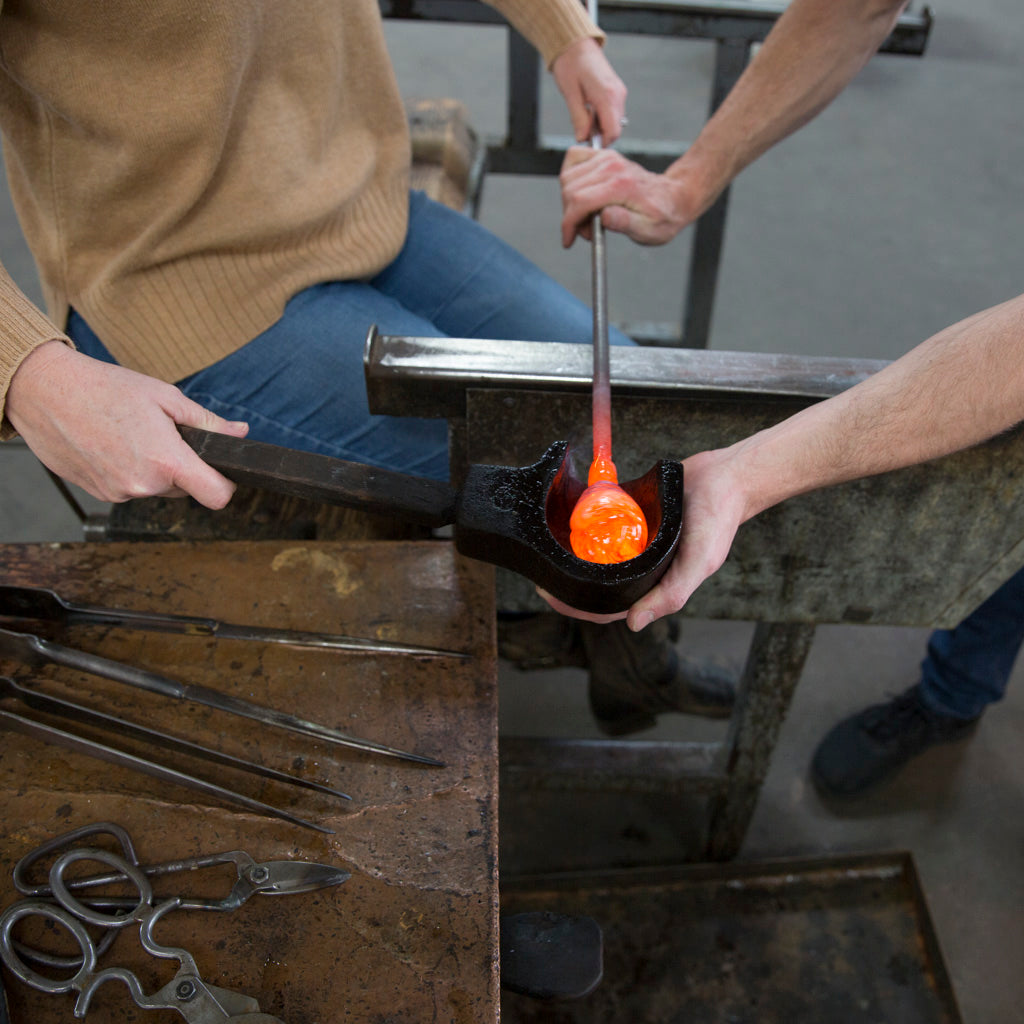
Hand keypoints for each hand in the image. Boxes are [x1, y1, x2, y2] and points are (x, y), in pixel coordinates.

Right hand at [6, 341, 248, 507]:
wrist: (45, 392)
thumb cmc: (103, 389)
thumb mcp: (166, 398)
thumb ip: (207, 422)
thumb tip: (239, 433)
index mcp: (165, 462)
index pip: (216, 496)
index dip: (225, 484)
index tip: (221, 471)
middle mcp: (143, 485)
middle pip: (185, 489)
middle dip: (181, 466)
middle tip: (161, 434)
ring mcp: (118, 493)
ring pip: (156, 488)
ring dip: (153, 468)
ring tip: (131, 435)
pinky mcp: (99, 494)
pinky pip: (130, 487)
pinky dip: (129, 470)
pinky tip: (113, 444)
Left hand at [538, 447, 746, 629]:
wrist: (727, 477)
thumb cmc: (718, 522)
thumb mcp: (698, 562)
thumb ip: (670, 594)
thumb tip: (633, 625)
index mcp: (656, 584)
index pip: (611, 607)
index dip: (579, 607)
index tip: (550, 595)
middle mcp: (645, 567)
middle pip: (600, 584)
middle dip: (570, 584)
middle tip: (541, 573)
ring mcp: (638, 542)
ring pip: (601, 557)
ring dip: (576, 557)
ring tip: (549, 551)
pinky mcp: (635, 518)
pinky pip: (606, 527)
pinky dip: (589, 528)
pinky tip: (569, 523)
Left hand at [551, 37, 626, 145]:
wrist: (575, 45)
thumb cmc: (570, 64)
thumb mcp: (570, 94)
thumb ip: (578, 118)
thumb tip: (582, 138)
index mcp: (606, 95)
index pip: (612, 131)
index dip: (601, 143)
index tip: (589, 146)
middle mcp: (617, 94)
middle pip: (616, 129)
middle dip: (601, 136)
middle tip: (583, 131)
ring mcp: (619, 92)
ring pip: (615, 122)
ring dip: (601, 127)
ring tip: (584, 117)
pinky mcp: (616, 91)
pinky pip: (614, 113)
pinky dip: (603, 118)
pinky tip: (590, 111)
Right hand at [560, 147, 711, 247]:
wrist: (675, 197)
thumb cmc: (663, 216)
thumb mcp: (648, 230)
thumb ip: (625, 223)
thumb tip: (604, 217)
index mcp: (622, 187)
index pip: (580, 201)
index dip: (568, 223)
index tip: (568, 239)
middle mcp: (612, 167)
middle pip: (570, 189)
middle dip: (571, 215)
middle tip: (586, 230)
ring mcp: (607, 158)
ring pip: (568, 176)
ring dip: (570, 200)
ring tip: (588, 216)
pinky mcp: (604, 155)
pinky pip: (573, 160)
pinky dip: (570, 178)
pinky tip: (582, 194)